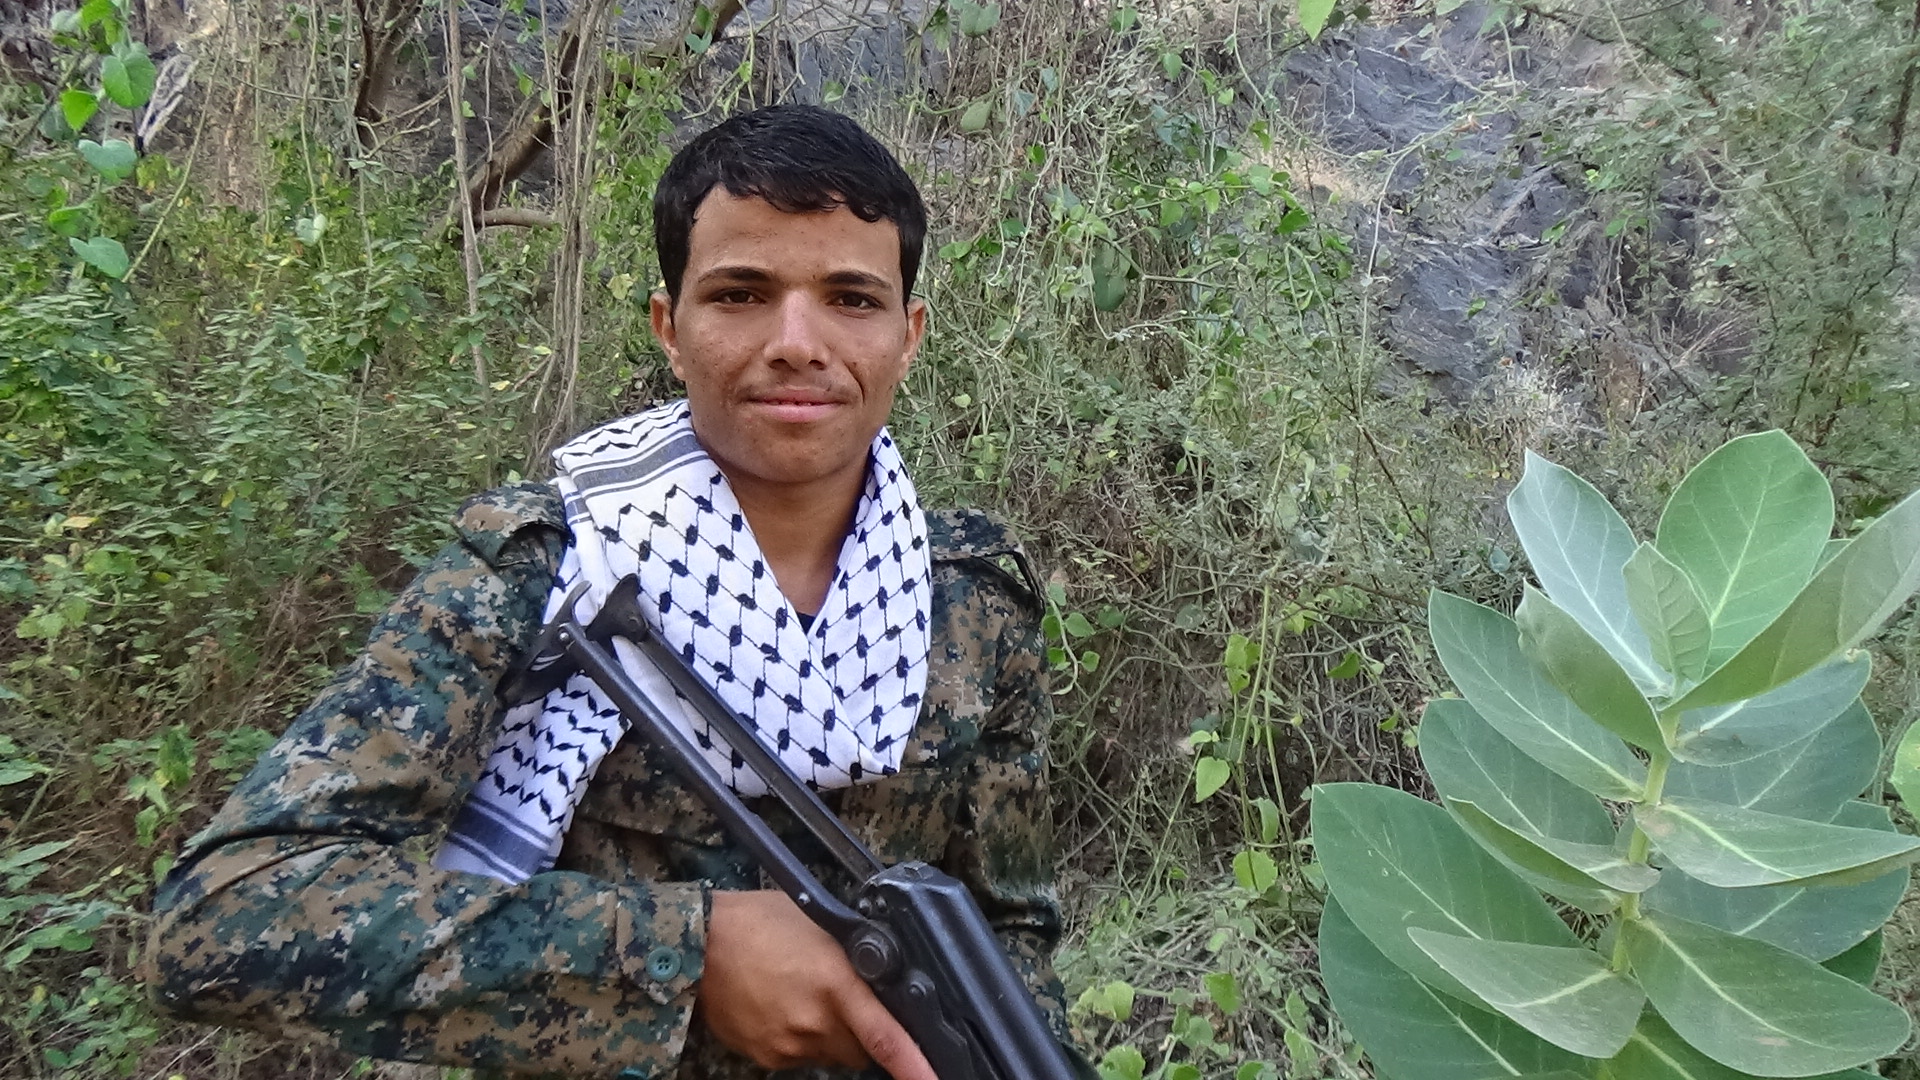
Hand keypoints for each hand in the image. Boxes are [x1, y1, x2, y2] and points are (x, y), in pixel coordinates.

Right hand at [697, 889, 936, 1079]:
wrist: (698, 944)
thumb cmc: (758, 923)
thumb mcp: (821, 929)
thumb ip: (853, 960)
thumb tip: (881, 978)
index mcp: (836, 983)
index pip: (886, 1036)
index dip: (917, 1066)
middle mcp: (816, 1022)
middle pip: (863, 1049)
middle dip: (863, 1031)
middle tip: (843, 999)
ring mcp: (790, 1045)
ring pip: (832, 1054)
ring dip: (831, 1035)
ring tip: (804, 996)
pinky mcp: (767, 1057)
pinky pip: (801, 1057)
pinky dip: (801, 1039)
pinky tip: (783, 1008)